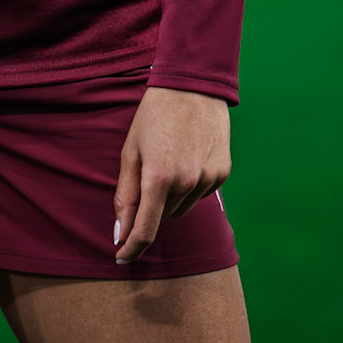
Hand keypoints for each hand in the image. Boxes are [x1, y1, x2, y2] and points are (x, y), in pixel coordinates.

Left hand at [113, 87, 231, 263]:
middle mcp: (186, 182)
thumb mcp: (130, 152)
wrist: (193, 85)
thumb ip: (124, 196)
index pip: (145, 230)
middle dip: (151, 208)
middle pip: (164, 217)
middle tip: (148, 175)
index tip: (122, 257)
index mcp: (158, 177)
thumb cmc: (154, 117)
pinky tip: (187, 158)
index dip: (132, 248)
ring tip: (169, 161)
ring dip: (171, 197)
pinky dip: (191, 187)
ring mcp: (208, 179)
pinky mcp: (223, 173)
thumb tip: (119, 234)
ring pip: (183, 208)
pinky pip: (201, 194)